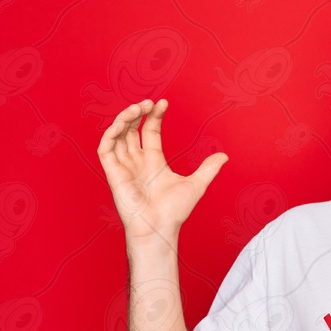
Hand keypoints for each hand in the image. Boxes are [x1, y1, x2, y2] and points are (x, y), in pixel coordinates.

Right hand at [97, 99, 227, 245]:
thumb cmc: (174, 211)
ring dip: (124, 119)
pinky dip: (110, 134)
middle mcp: (137, 161)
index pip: (150, 130)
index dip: (154, 116)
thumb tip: (224, 156)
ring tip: (137, 108)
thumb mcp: (196, 184)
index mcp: (154, 161)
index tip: (163, 102)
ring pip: (118, 135)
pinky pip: (105, 149)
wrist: (159, 227)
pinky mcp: (113, 173)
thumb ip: (208, 168)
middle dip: (137, 113)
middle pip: (132, 129)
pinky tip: (121, 124)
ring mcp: (124, 166)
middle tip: (148, 103)